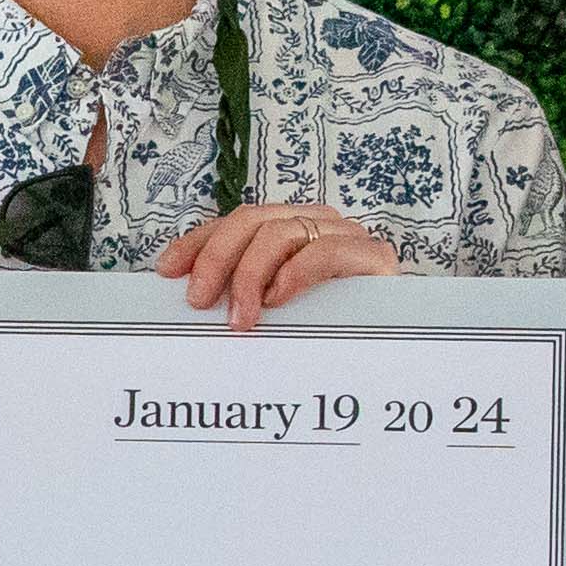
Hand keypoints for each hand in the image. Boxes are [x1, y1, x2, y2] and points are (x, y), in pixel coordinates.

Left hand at [156, 201, 401, 327]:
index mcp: (290, 228)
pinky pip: (325, 252)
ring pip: (281, 232)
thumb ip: (244, 296)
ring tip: (240, 318)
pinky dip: (294, 273)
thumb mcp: (278, 311)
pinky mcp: (373, 256)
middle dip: (216, 257)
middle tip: (198, 301)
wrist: (399, 345)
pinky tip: (278, 299)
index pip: (234, 222)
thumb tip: (191, 303)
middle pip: (252, 220)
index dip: (197, 242)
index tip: (166, 271)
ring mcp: (346, 235)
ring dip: (250, 275)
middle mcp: (316, 223)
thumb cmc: (332, 330)